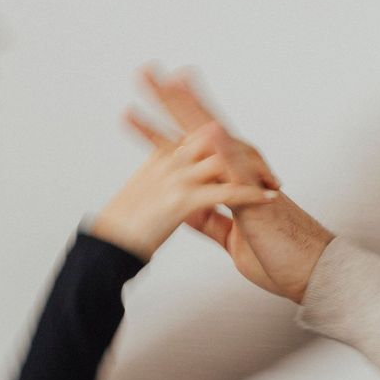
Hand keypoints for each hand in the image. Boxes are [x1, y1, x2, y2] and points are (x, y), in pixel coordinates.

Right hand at [91, 121, 277, 263]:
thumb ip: (170, 186)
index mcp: (162, 158)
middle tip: (267, 170)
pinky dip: (249, 194)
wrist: (107, 247)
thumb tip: (187, 189)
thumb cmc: (126, 228)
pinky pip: (225, 192)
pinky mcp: (181, 200)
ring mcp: (176, 177)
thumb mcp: (149, 197)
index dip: (225, 140)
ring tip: (272, 183)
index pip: (197, 132)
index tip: (248, 152)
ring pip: (224, 162)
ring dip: (253, 171)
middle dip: (245, 151)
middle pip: (216, 138)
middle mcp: (170, 161)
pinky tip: (265, 198)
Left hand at [129, 66, 333, 301]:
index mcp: (229, 182)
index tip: (140, 105)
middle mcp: (239, 173)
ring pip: (220, 138)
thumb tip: (191, 207)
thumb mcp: (233, 236)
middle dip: (174, 101)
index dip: (167, 125)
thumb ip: (212, 219)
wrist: (314, 275)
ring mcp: (251, 182)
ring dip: (196, 110)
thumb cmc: (280, 256)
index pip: (193, 146)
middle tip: (148, 72)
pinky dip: (227, 151)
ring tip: (171, 83)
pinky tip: (211, 132)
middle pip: (202, 128)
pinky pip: (243, 172)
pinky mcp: (262, 199)